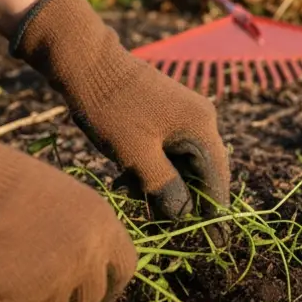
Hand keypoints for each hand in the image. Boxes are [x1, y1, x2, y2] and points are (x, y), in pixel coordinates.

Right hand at [0, 76, 136, 301]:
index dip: (112, 285)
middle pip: (89, 298)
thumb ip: (82, 233)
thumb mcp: (65, 198)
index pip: (125, 269)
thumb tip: (84, 268)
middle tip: (41, 284)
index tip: (102, 298)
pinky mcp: (19, 301)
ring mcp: (55, 281)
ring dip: (29, 296)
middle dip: (68, 297)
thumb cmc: (4, 180)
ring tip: (3, 260)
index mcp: (104, 226)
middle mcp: (88, 257)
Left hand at [10, 0, 230, 220]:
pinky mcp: (165, 111)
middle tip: (166, 226)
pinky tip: (128, 179)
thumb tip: (184, 215)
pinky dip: (155, 167)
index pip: (218, 179)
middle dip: (185, 199)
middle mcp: (201, 118)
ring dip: (165, 183)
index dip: (215, 213)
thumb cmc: (110, 109)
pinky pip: (169, 148)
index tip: (216, 242)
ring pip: (183, 161)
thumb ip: (165, 188)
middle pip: (203, 171)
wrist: (83, 59)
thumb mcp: (136, 156)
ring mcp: (184, 112)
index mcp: (202, 127)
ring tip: (134, 200)